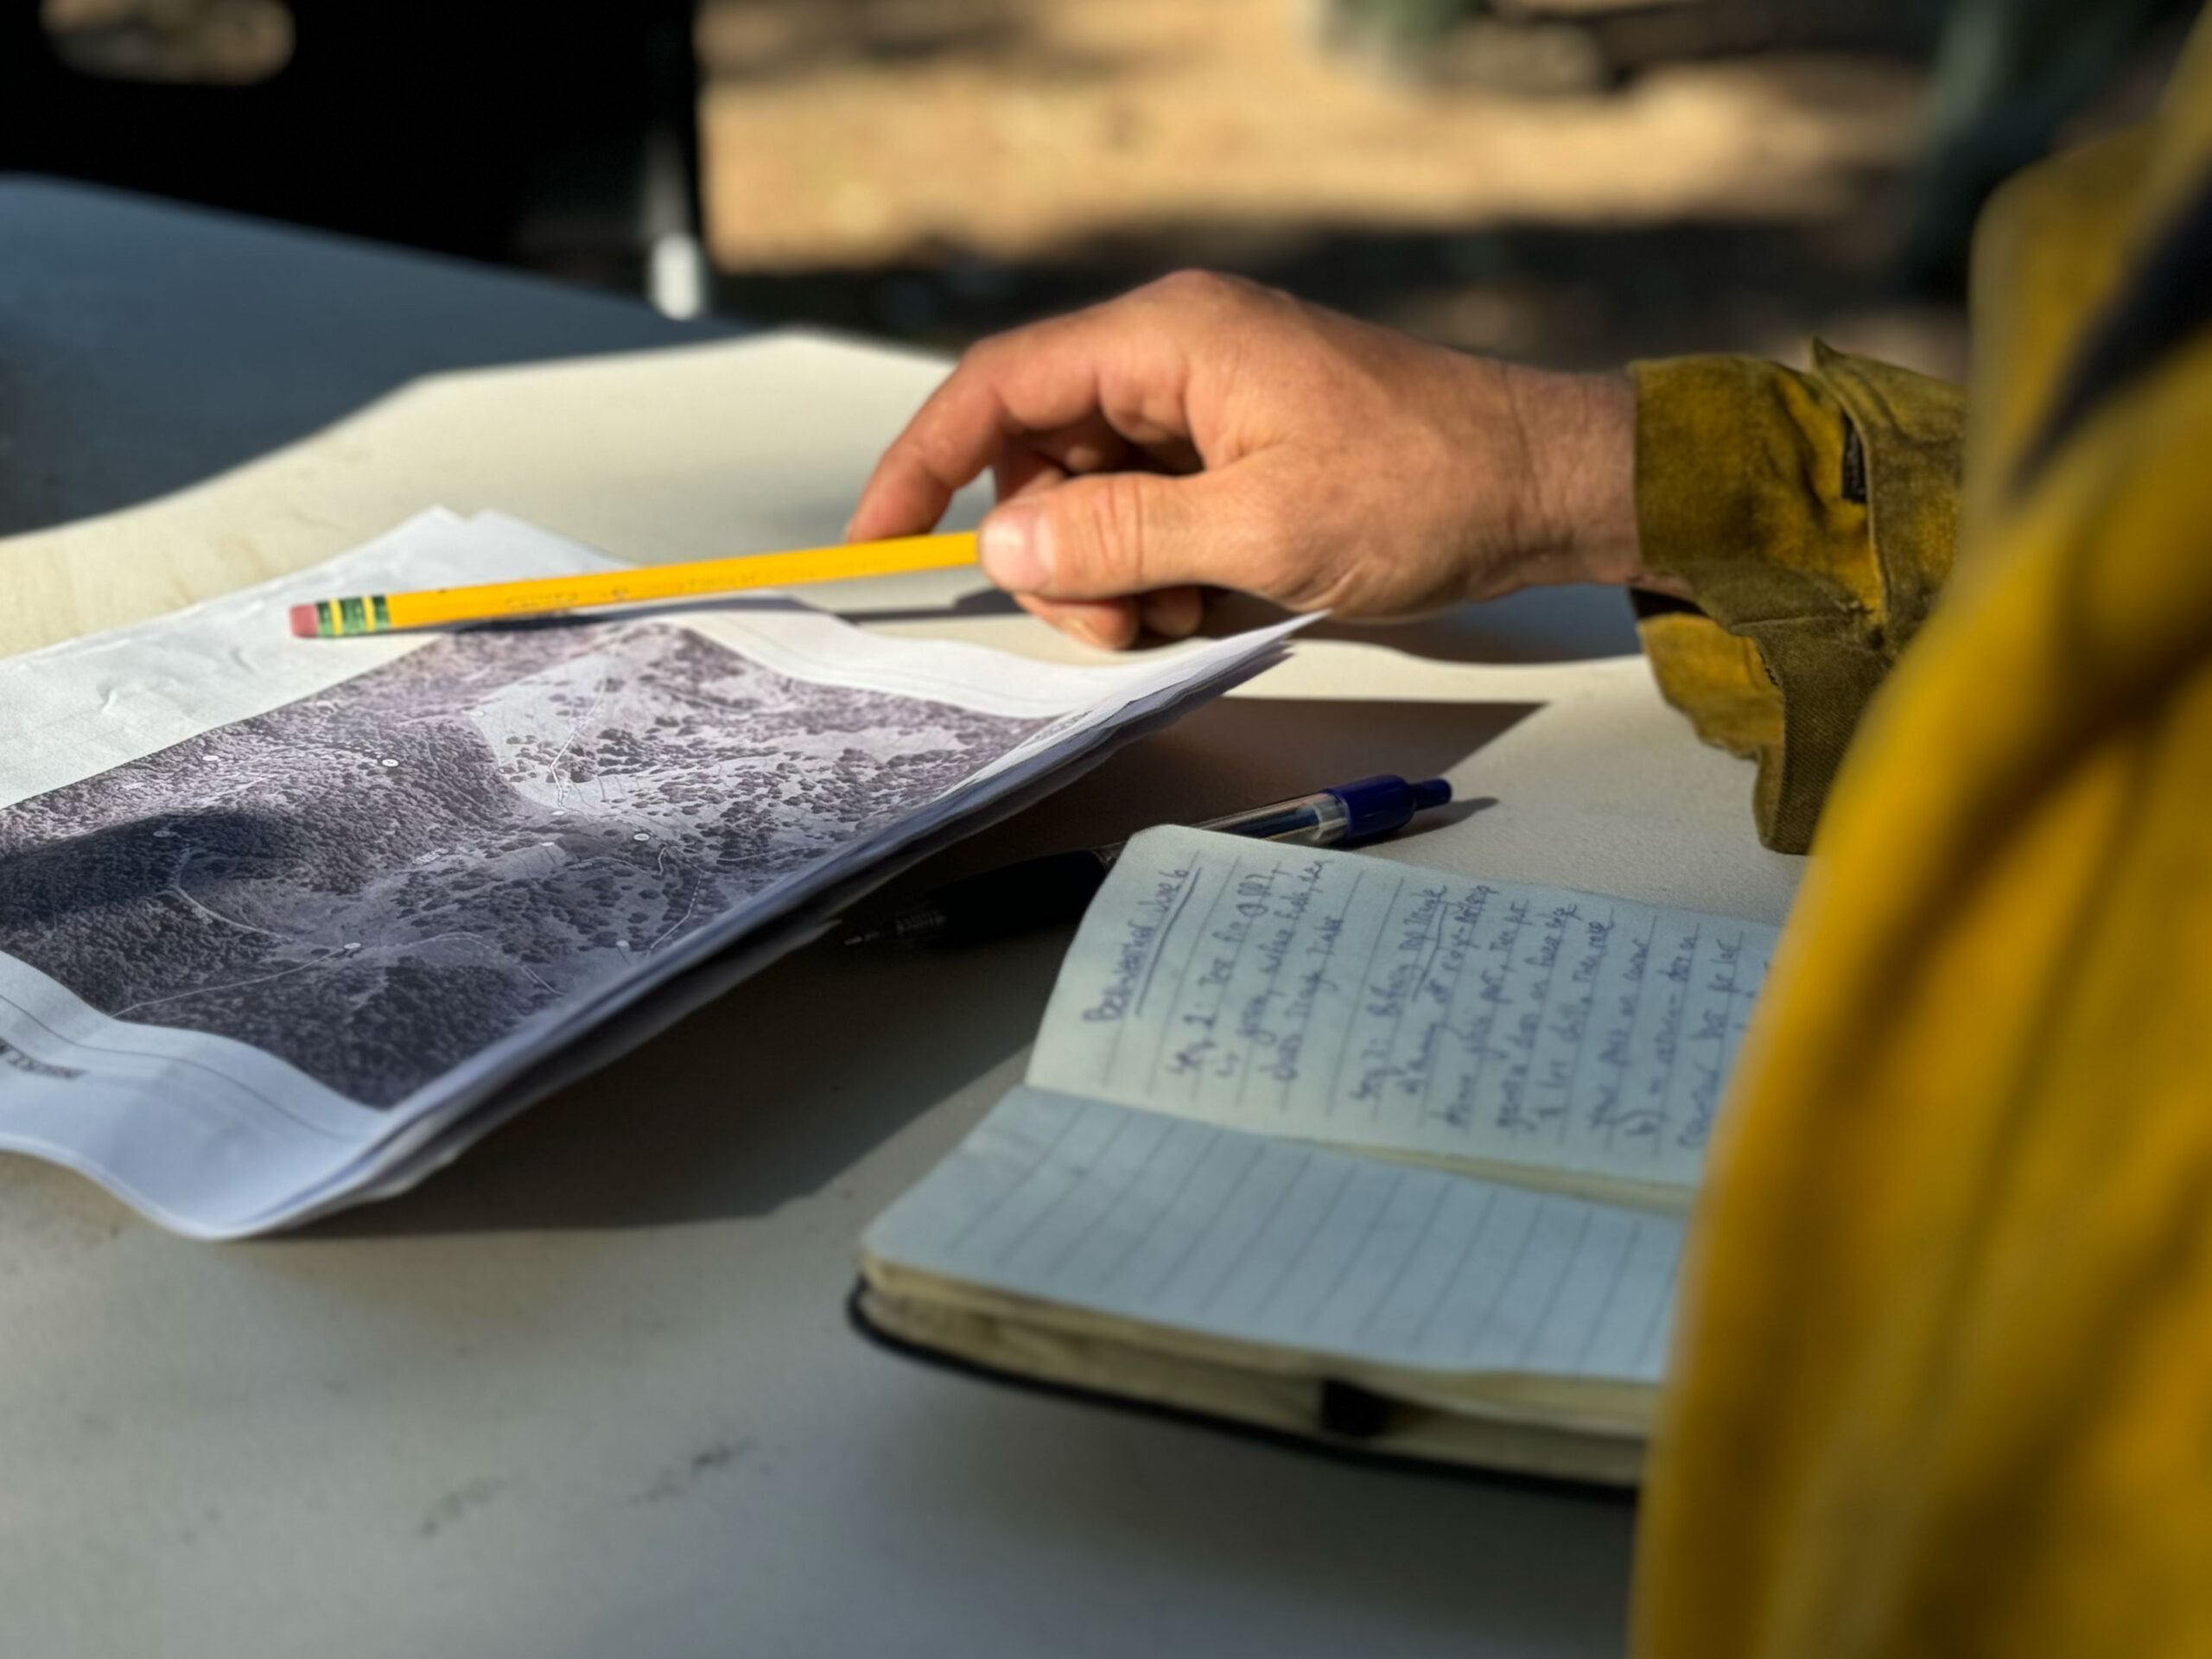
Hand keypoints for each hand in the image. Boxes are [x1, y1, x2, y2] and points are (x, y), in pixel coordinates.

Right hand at [846, 271, 1649, 648]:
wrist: (1541, 487)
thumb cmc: (1423, 491)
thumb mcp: (1263, 529)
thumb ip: (1123, 535)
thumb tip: (1007, 540)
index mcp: (1169, 341)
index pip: (998, 386)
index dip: (922, 463)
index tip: (877, 541)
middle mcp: (1173, 356)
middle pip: (1037, 452)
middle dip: (1049, 551)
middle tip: (1111, 626)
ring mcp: (1203, 402)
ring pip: (1087, 492)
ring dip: (1106, 572)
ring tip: (1180, 618)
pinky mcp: (1232, 446)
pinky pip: (1146, 508)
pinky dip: (1154, 568)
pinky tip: (1210, 602)